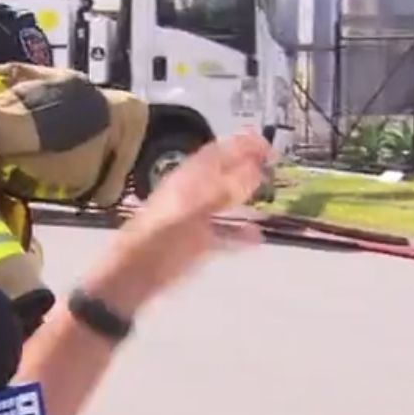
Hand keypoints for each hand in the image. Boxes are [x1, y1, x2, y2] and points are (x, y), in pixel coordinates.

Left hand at [87, 133, 270, 313]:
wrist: (139, 270)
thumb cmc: (163, 232)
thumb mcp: (195, 206)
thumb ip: (226, 187)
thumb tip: (256, 169)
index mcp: (190, 178)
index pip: (219, 151)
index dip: (243, 144)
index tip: (269, 147)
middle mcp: (194, 193)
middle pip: (225, 174)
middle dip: (248, 168)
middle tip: (274, 167)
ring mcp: (197, 218)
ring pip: (226, 202)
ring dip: (247, 198)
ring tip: (271, 196)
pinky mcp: (199, 243)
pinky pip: (225, 233)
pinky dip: (241, 233)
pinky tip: (258, 237)